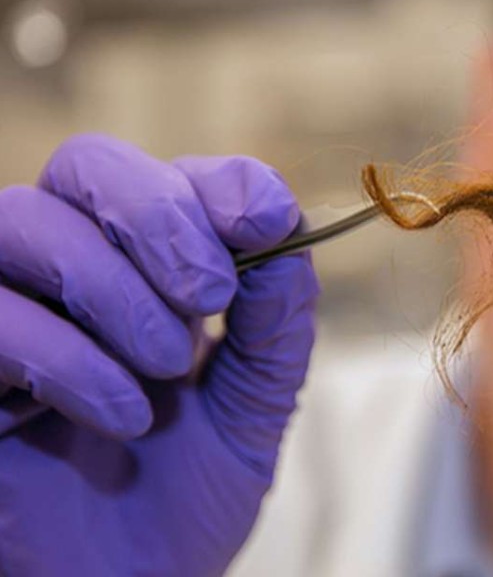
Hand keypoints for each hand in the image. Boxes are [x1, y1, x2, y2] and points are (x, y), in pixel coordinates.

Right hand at [0, 134, 318, 575]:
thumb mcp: (252, 408)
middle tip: (211, 292)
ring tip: (167, 366)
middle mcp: (71, 275)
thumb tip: (289, 234)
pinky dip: (65, 354)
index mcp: (148, 274)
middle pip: (88, 164)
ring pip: (24, 218)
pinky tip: (122, 414)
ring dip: (114, 287)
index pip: (171, 177)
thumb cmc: (180, 502)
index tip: (267, 221)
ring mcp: (6, 311)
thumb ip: (274, 325)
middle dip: (159, 214)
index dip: (219, 183)